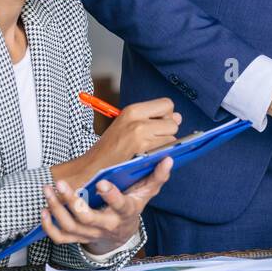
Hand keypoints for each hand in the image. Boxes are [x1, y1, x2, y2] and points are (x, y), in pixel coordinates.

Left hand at [40, 156, 172, 254]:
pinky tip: (44, 209)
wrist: (122, 233)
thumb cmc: (133, 207)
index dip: (111, 196)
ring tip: (48, 189)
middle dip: (72, 202)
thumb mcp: (147, 193)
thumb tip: (168, 159)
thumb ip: (157, 176)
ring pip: (70, 226)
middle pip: (86, 219)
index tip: (101, 182)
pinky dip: (49, 226)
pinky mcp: (77, 238)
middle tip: (62, 185)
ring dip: (56, 209)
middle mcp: (106, 226)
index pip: (119, 206)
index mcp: (124, 213)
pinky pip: (60, 237)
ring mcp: (90, 233)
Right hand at [52, 96, 179, 187]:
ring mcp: (140, 134)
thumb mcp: (128, 124)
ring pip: (172, 137)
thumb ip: (153, 119)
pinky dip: (160, 154)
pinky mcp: (143, 150)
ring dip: (164, 144)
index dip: (166, 115)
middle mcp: (137, 119)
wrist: (94, 166)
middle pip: (173, 121)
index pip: (167, 104)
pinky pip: (166, 149)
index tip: (157, 124)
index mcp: (133, 109)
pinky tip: (148, 156)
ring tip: (147, 148)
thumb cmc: (111, 147)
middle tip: (152, 139)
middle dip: (167, 131)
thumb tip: (178, 117)